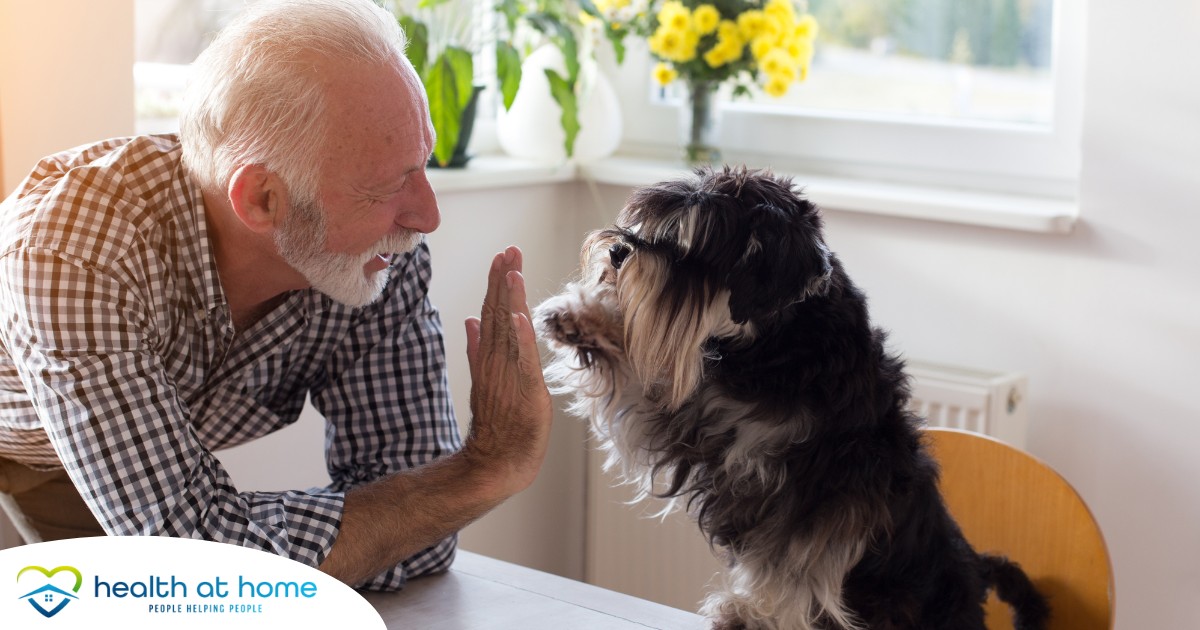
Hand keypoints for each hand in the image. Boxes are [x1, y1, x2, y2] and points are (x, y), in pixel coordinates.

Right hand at [463, 246, 553, 498]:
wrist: (498, 458)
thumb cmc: (497, 422)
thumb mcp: (484, 379)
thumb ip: (476, 349)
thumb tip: (470, 320)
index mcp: (490, 354)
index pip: (493, 311)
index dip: (498, 283)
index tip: (503, 256)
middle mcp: (497, 359)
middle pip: (499, 312)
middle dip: (504, 279)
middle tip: (509, 251)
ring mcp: (508, 372)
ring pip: (509, 328)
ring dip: (511, 298)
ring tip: (512, 270)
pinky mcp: (523, 388)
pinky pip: (522, 358)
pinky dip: (521, 336)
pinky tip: (520, 315)